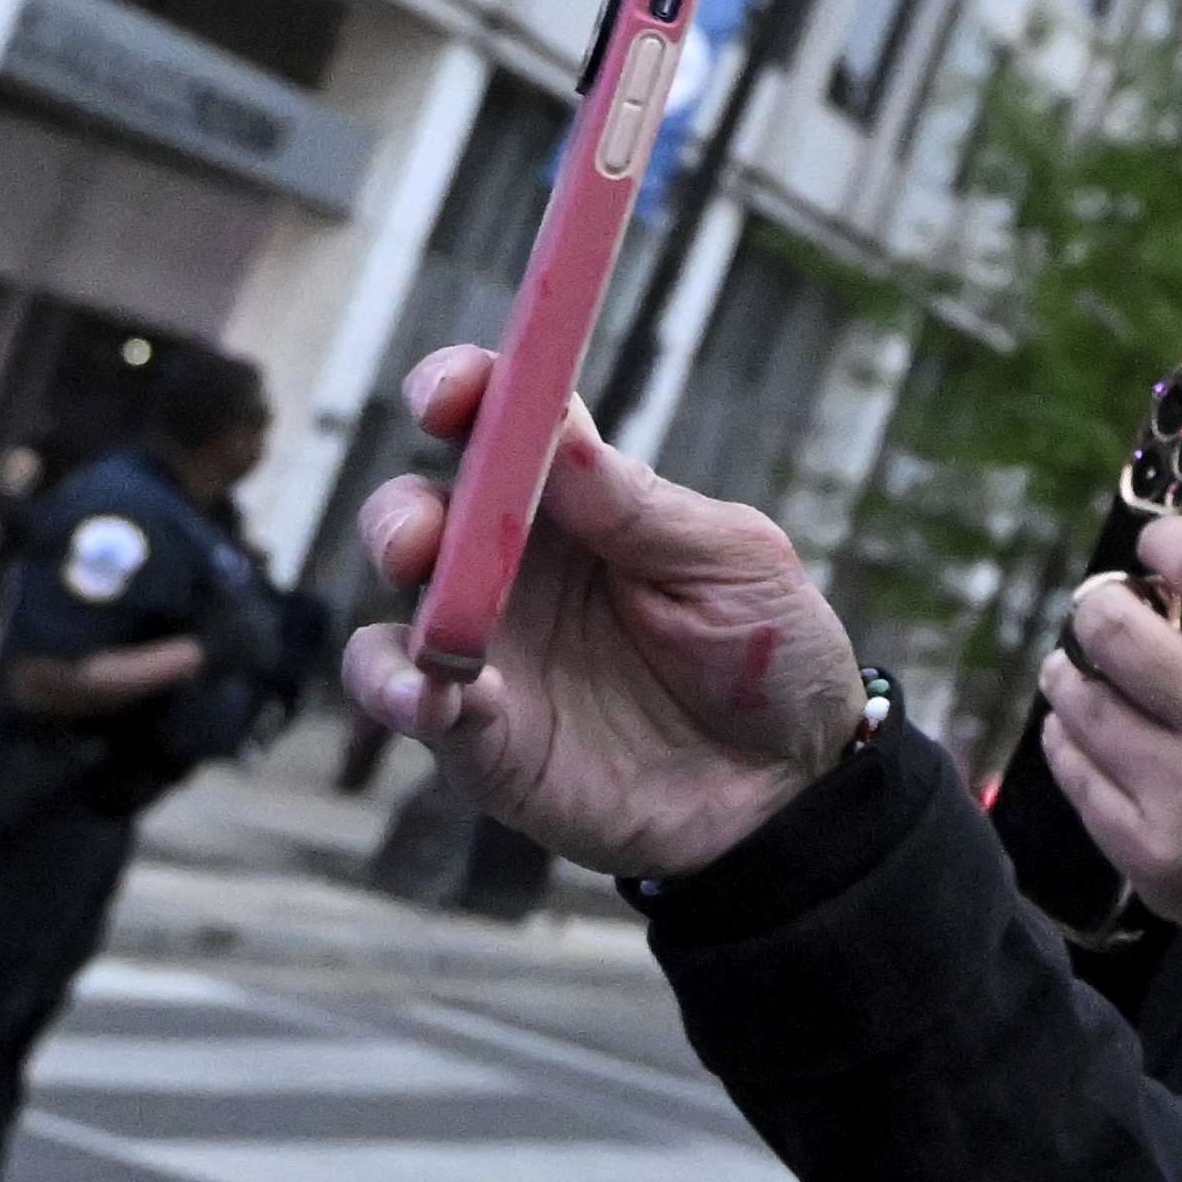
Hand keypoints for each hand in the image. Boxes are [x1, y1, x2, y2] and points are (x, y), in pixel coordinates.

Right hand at [337, 341, 869, 879]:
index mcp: (577, 503)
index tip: (450, 395)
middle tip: (424, 539)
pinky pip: (410, 703)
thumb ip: (641, 504)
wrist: (788, 788)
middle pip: (419, 513)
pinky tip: (441, 699)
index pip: (497, 425)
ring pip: (393, 608)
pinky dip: (403, 692)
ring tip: (444, 637)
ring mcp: (488, 653)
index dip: (460, 392)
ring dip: (398, 611)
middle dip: (402, 514)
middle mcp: (513, 569)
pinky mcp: (479, 737)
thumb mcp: (733, 561)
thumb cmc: (769, 654)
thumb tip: (560, 422)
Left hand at [1037, 495, 1181, 1013]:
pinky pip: (1079, 780)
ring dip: (1073, 669)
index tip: (1157, 537)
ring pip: (1084, 702)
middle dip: (1102, 602)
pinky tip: (1081, 731)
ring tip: (1080, 664)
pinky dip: (1068, 744)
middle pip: (1119, 630)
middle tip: (1107, 603)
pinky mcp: (1156, 860)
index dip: (1168, 538)